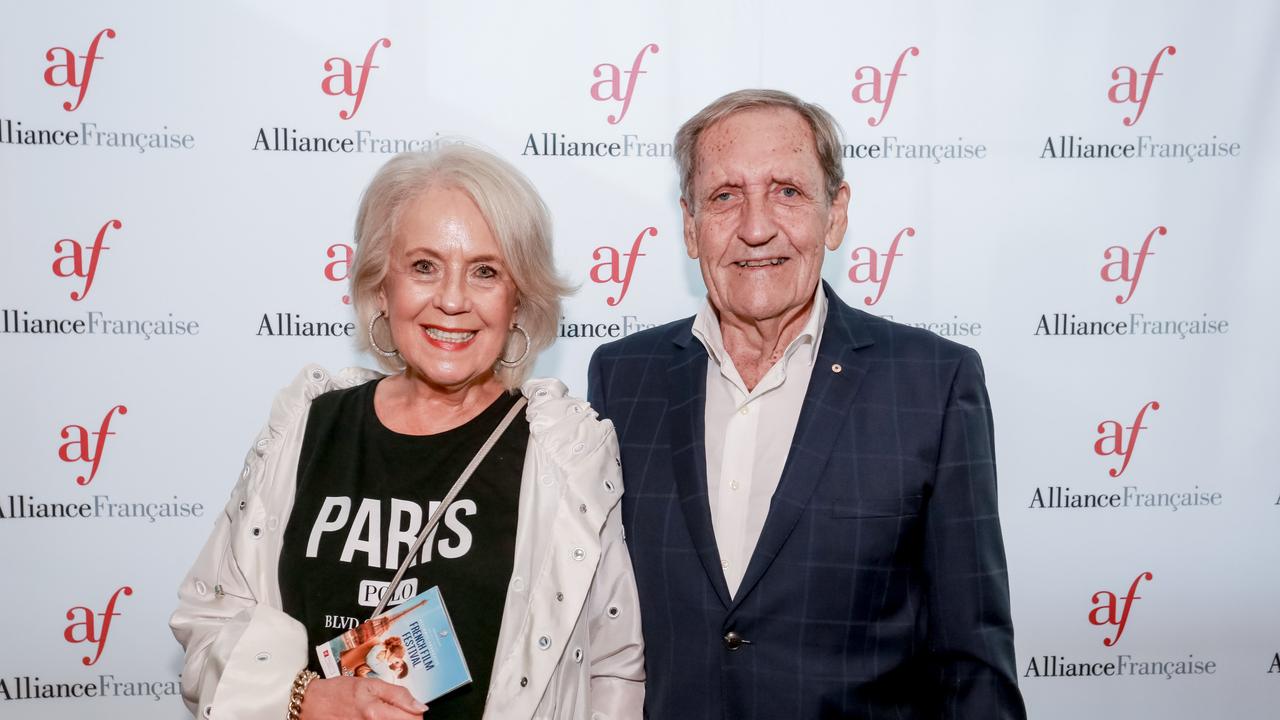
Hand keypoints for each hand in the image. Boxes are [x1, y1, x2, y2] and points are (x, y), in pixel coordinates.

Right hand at [300, 676, 426, 718]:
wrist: (310, 704)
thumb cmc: (339, 692)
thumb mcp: (369, 684)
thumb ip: (397, 694)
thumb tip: (421, 706)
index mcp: (376, 713)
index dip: (415, 714)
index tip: (412, 709)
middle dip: (404, 719)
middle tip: (393, 711)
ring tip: (379, 714)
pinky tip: (372, 718)